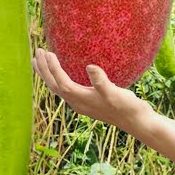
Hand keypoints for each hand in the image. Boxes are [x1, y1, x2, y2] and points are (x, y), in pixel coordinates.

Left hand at [33, 47, 153, 131]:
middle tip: (37, 51)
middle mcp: (78, 103)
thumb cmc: (127, 107)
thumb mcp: (116, 93)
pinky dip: (58, 78)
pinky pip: (66, 89)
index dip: (53, 68)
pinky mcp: (88, 102)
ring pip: (58, 88)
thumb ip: (102, 82)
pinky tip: (62, 72)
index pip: (61, 82)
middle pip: (54, 86)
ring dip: (48, 74)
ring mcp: (82, 103)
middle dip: (44, 69)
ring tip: (39, 62)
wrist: (137, 122)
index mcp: (81, 100)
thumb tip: (90, 66)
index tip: (48, 52)